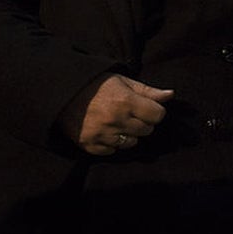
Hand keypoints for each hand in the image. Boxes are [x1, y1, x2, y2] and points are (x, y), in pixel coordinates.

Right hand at [58, 74, 173, 154]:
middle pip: (146, 130)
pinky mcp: (89, 145)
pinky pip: (112, 151)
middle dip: (142, 122)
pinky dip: (111, 144)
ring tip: (117, 122)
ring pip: (131, 143)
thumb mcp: (123, 81)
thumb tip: (170, 95)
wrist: (62, 93)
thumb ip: (147, 91)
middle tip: (130, 113)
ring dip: (128, 134)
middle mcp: (115, 120)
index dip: (154, 111)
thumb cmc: (96, 85)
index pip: (157, 115)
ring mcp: (102, 134)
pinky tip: (105, 131)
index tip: (146, 107)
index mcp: (126, 102)